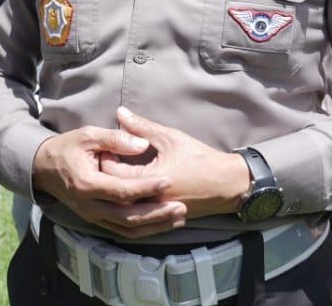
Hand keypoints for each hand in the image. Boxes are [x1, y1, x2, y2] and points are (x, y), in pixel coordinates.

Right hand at [32, 125, 186, 238]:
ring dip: (154, 226)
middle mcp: (90, 206)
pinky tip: (161, 224)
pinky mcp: (97, 220)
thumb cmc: (68, 148)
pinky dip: (143, 230)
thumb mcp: (88, 135)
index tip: (168, 181)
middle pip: (128, 217)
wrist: (44, 168)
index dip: (146, 188)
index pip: (121, 191)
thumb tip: (142, 144)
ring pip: (127, 229)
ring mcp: (93, 216)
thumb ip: (115, 139)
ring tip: (178, 218)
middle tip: (181, 207)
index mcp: (87, 184)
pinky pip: (122, 231)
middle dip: (157, 214)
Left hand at [99, 107, 250, 219]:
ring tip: (119, 171)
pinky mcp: (159, 219)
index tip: (108, 145)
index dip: (106, 156)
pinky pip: (135, 214)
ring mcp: (153, 213)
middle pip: (113, 191)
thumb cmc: (199, 158)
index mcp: (148, 181)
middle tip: (110, 156)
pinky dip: (129, 202)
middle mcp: (148, 202)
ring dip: (117, 189)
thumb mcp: (170, 138)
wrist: (226, 184)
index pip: (111, 172)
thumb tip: (120, 113)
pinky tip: (130, 187)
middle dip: (108, 173)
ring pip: (122, 205)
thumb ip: (142, 127)